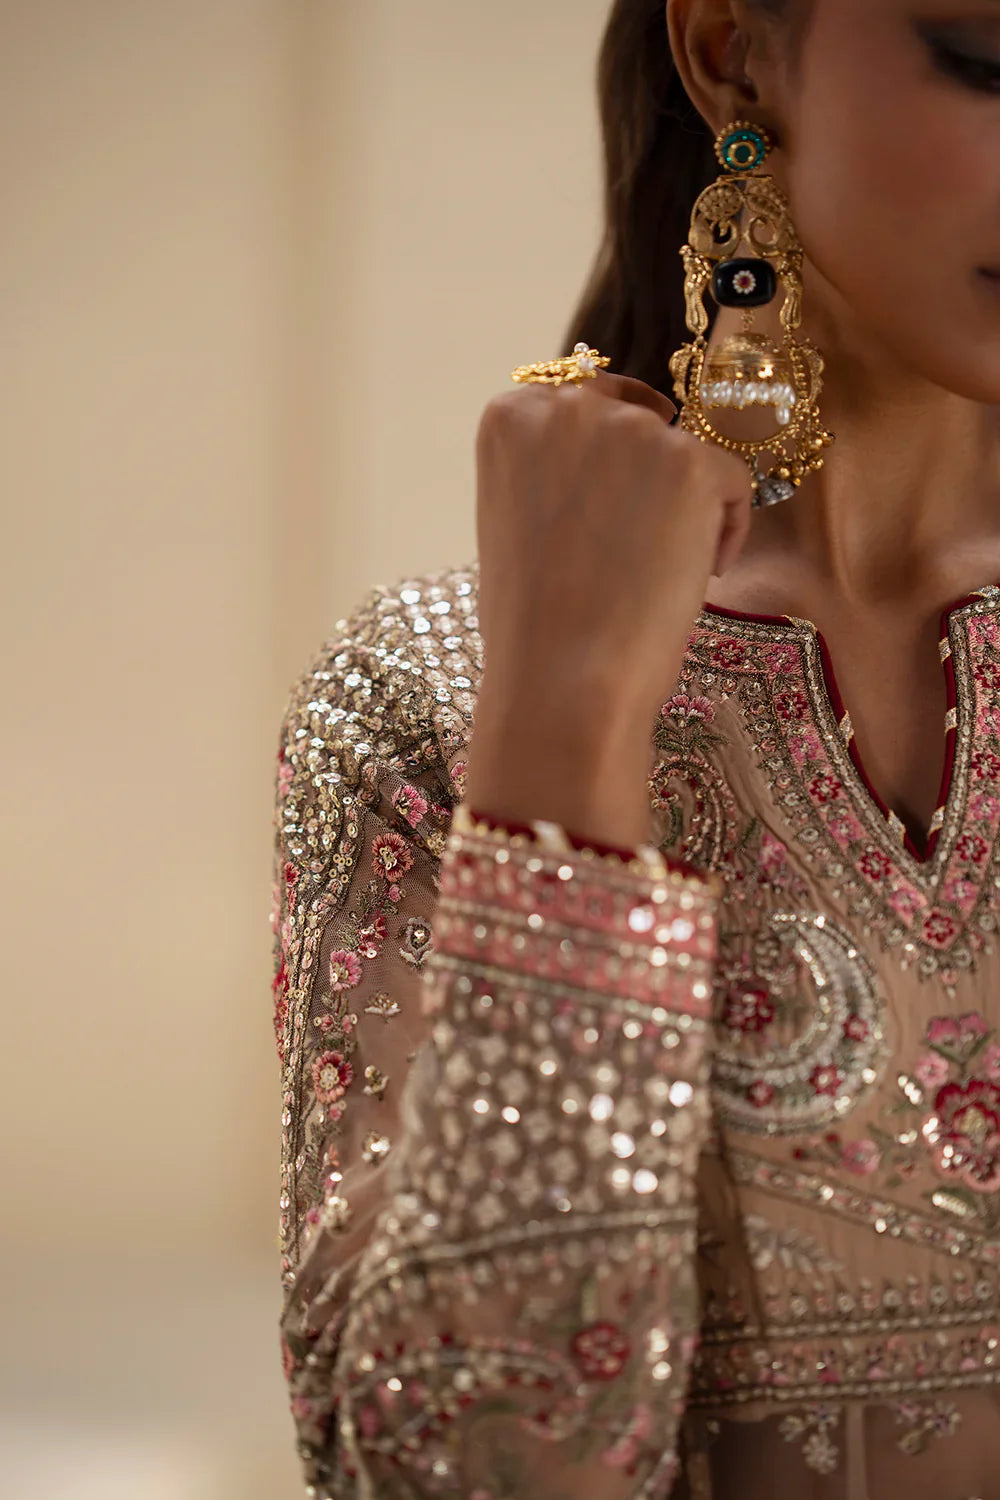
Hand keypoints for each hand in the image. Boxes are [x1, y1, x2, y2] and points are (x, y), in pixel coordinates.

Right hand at [464, 368, 752, 847]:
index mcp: (511, 417)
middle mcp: (568, 406)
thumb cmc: (530, 624)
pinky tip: (693, 578)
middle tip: (637, 551)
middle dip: (648, 481)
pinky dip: (725, 531)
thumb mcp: (514, 522)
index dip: (607, 462)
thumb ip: (551, 474)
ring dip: (686, 509)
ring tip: (657, 575)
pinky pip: (733, 482)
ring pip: (687, 455)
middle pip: (639, 423)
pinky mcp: (691, 463)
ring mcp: (632, 430)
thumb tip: (603, 468)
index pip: (583, 405)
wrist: (562, 681)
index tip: (607, 513)